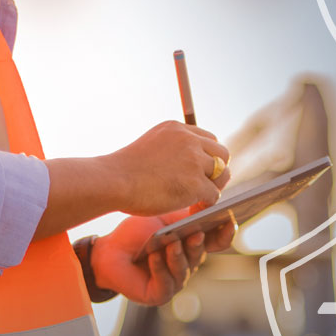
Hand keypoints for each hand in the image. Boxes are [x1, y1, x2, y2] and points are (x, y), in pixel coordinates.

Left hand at [91, 209, 236, 305]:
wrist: (111, 249)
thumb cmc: (139, 233)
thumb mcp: (167, 219)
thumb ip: (189, 214)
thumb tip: (211, 197)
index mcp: (194, 245)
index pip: (217, 241)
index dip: (225, 233)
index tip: (228, 220)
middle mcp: (189, 265)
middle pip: (200, 255)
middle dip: (197, 245)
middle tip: (195, 233)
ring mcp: (175, 281)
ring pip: (183, 270)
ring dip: (178, 257)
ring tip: (172, 243)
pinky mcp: (159, 294)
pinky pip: (164, 283)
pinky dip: (160, 268)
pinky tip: (154, 257)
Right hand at [104, 121, 231, 216]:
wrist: (113, 180)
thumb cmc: (125, 170)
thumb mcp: (150, 145)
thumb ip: (171, 149)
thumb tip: (186, 166)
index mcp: (177, 129)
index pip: (207, 138)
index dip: (206, 156)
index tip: (198, 170)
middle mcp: (188, 140)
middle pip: (221, 152)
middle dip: (216, 170)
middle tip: (206, 184)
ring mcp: (193, 160)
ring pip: (222, 173)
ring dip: (214, 186)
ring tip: (201, 197)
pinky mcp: (195, 183)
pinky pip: (214, 194)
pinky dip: (207, 202)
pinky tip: (195, 207)